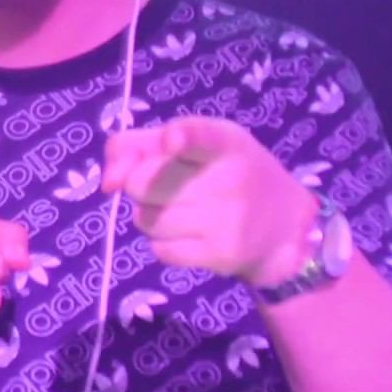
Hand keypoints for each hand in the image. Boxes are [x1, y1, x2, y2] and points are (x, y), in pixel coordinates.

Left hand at [102, 116, 317, 286]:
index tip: (173, 138)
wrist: (284, 227)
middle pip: (142, 184)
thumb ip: (140, 145)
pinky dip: (163, 242)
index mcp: (225, 142)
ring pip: (145, 219)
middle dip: (139, 184)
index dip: (183, 137)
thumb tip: (107, 183)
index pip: (202, 136)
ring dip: (150, 214)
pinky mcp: (221, 255)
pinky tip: (189, 232)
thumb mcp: (198, 142)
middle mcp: (229, 180)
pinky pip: (159, 249)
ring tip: (181, 207)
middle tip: (167, 184)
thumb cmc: (229, 172)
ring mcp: (226, 221)